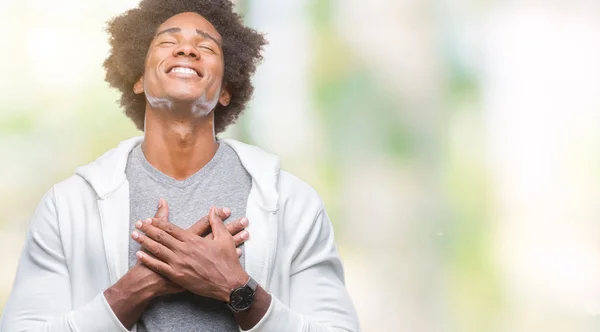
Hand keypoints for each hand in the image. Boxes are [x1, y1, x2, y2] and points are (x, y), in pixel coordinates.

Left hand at [133, 206, 249, 301]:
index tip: (149, 218)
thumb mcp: (225, 238)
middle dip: (147, 229)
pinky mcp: (177, 276)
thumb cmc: (228, 261)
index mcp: (193, 240)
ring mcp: (179, 263)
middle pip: (161, 237)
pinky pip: (159, 266)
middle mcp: (184, 250)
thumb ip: (216, 223)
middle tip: (137, 224)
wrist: (229, 284)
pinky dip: (148, 259)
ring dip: (144, 241)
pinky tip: (140, 254)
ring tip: (135, 235)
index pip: (171, 228)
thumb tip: (213, 209)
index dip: (158, 222)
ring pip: (157, 250)